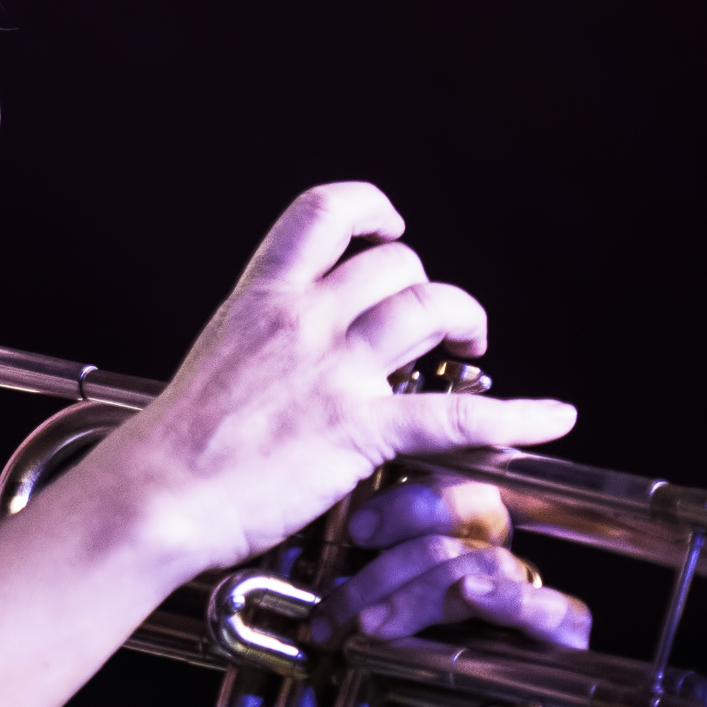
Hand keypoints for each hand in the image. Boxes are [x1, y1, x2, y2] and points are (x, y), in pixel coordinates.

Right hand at [83, 183, 576, 579]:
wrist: (152, 497)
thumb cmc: (172, 452)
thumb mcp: (214, 368)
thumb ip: (260, 350)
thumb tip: (287, 364)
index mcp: (260, 300)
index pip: (323, 213)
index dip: (371, 208)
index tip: (390, 227)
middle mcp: (301, 320)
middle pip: (397, 265)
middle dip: (431, 290)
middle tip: (443, 328)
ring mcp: (332, 372)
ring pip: (429, 310)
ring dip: (465, 322)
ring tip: (472, 349)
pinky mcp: (356, 430)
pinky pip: (455, 414)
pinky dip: (517, 415)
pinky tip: (553, 418)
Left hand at [297, 480, 590, 706]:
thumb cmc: (345, 701)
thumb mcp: (339, 618)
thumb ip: (355, 566)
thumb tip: (340, 503)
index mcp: (447, 558)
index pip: (460, 494)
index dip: (414, 499)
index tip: (357, 530)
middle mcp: (491, 583)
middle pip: (477, 526)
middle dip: (401, 560)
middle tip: (346, 608)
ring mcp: (520, 624)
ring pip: (498, 565)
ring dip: (425, 592)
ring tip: (370, 630)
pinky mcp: (546, 669)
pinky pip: (562, 619)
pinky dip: (517, 602)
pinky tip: (474, 598)